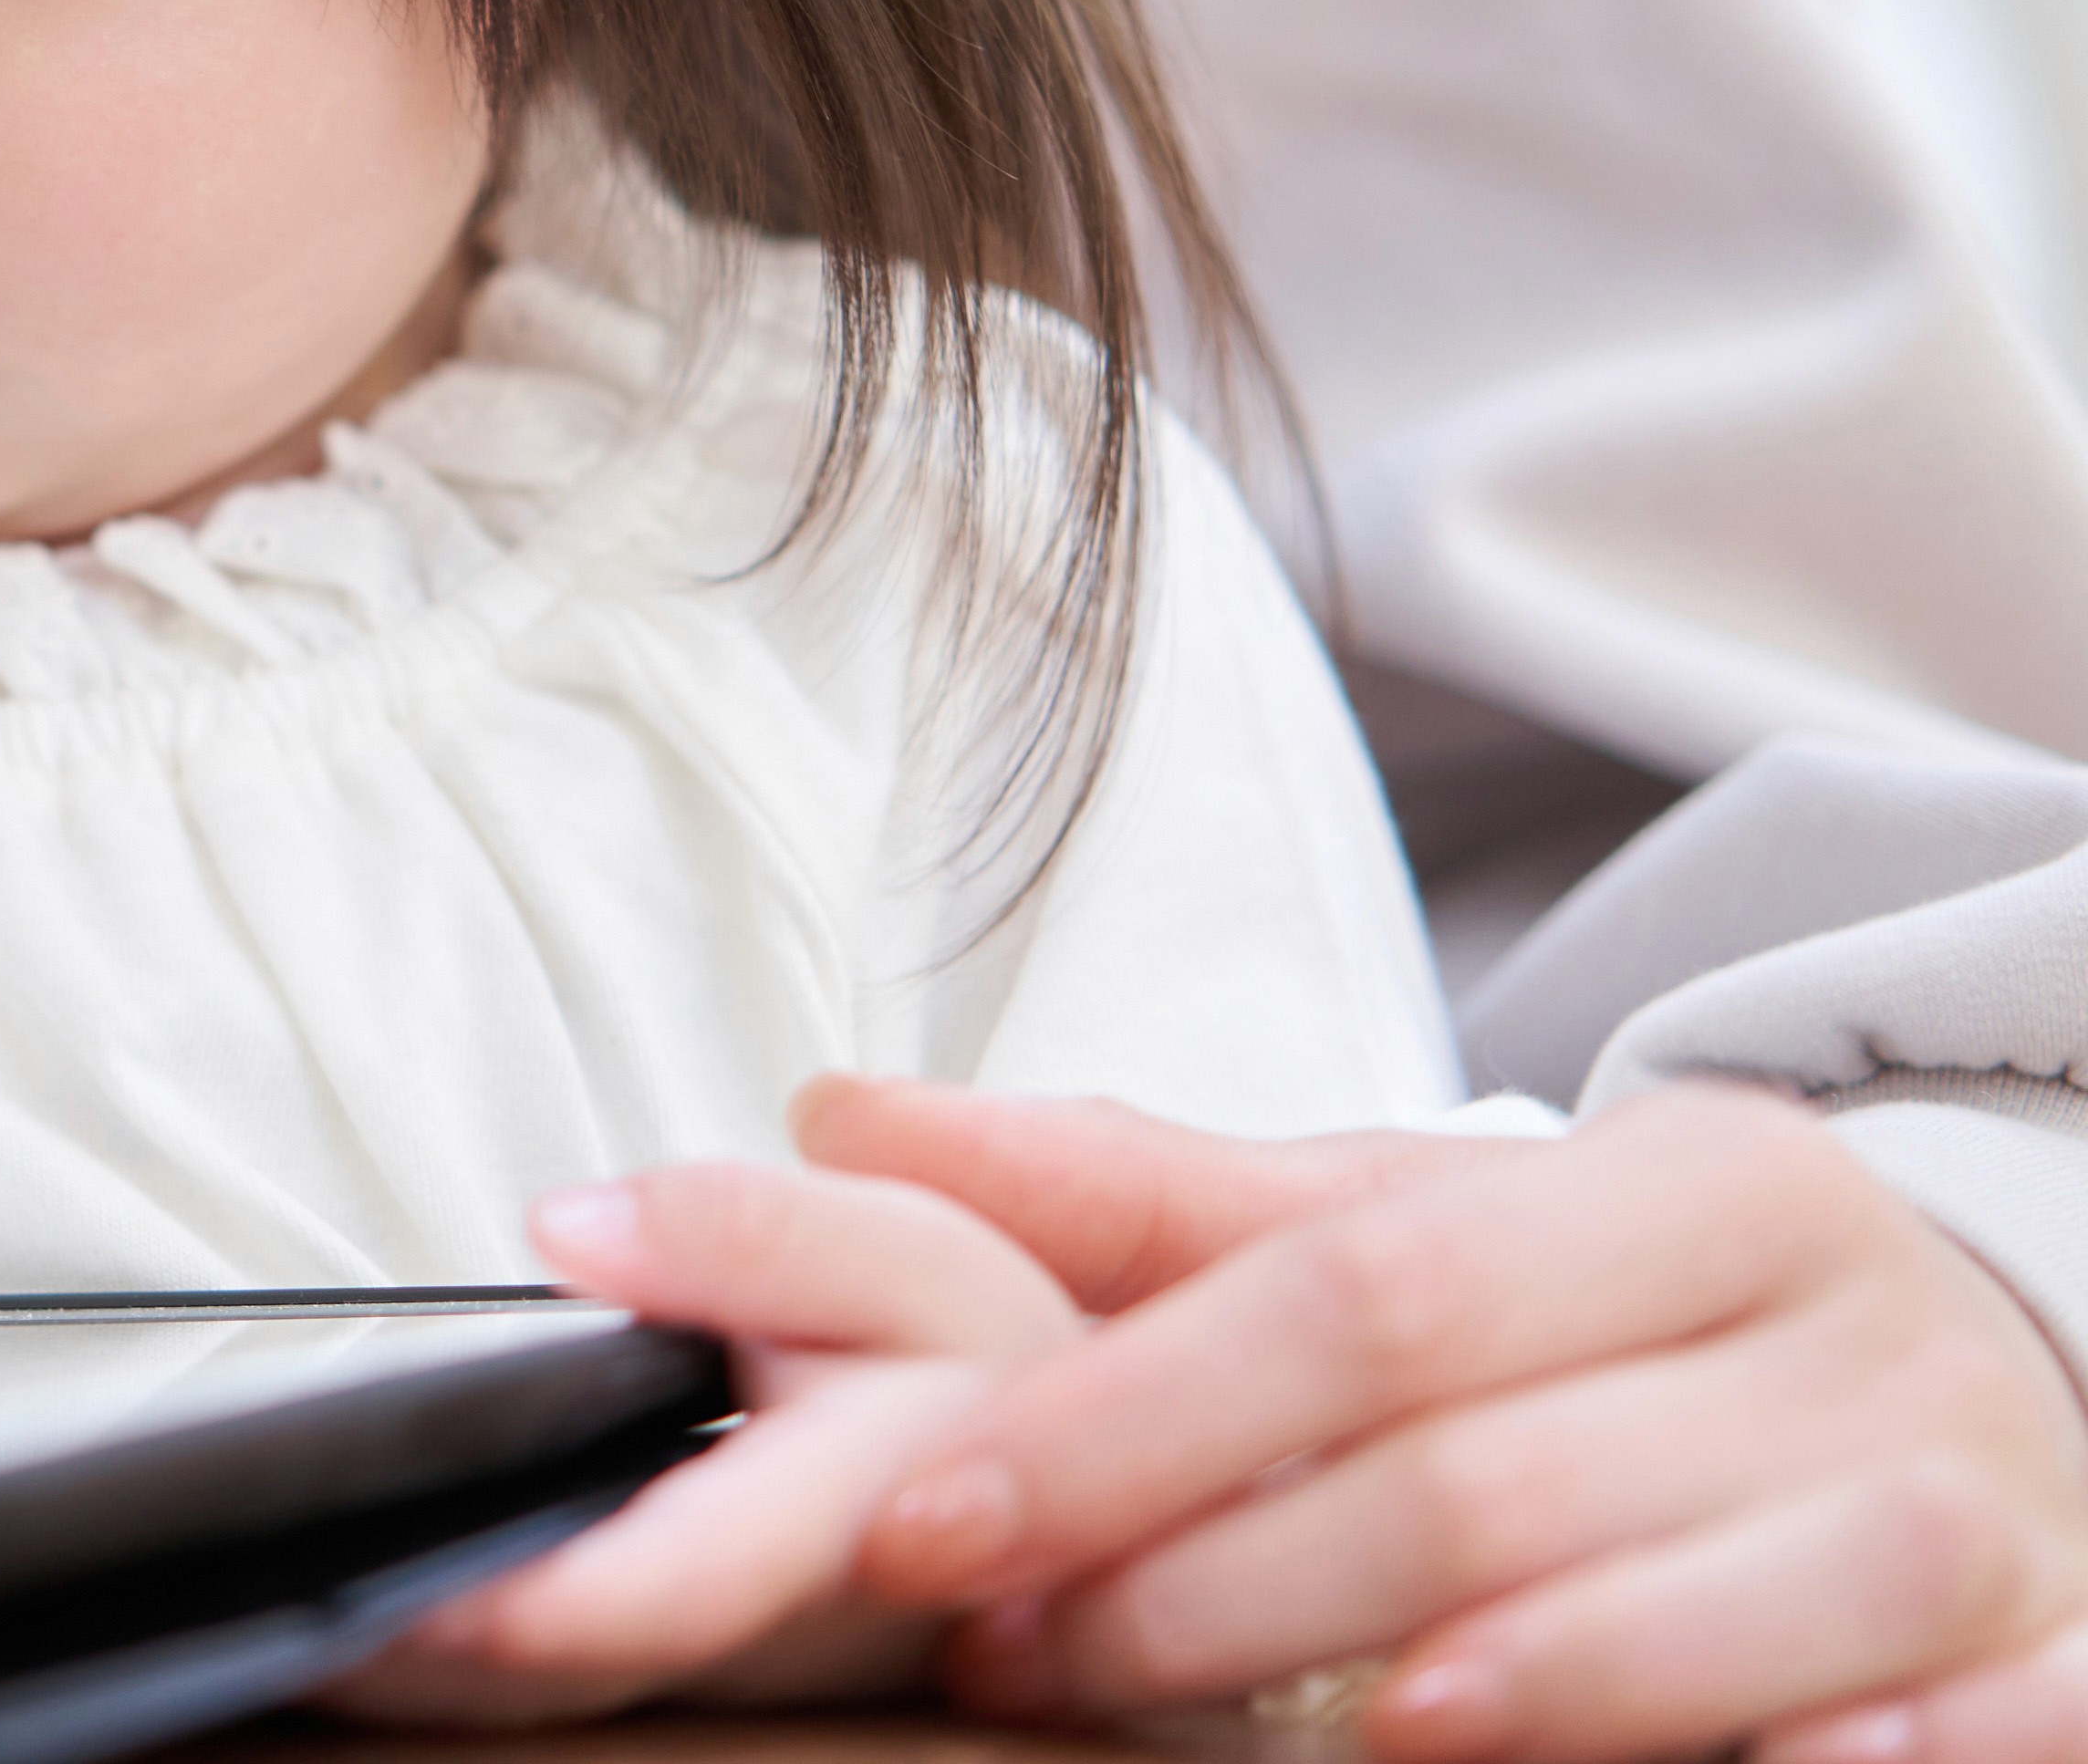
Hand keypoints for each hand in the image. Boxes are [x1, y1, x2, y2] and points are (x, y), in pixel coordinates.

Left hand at [324, 1159, 1084, 1723]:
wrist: (1100, 1468)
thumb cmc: (994, 1357)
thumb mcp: (907, 1249)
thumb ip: (742, 1234)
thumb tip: (569, 1234)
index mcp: (856, 1535)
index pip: (666, 1593)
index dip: (522, 1615)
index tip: (379, 1609)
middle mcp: (805, 1652)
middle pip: (594, 1684)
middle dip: (434, 1680)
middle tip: (280, 1648)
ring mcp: (773, 1695)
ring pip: (588, 1710)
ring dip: (443, 1695)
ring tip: (295, 1656)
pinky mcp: (740, 1694)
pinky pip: (597, 1693)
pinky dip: (487, 1677)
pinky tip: (389, 1653)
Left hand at [801, 1073, 2087, 1763]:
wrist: (1996, 1402)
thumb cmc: (1644, 1338)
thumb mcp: (1435, 1235)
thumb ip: (1154, 1201)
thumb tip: (847, 1113)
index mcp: (1693, 1188)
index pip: (1355, 1301)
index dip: (1128, 1422)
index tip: (932, 1526)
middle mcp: (1847, 1336)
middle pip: (1494, 1472)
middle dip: (1229, 1588)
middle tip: (1028, 1663)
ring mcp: (1978, 1508)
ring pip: (1729, 1607)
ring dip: (1521, 1692)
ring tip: (1311, 1752)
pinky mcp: (2075, 1660)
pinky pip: (1999, 1726)